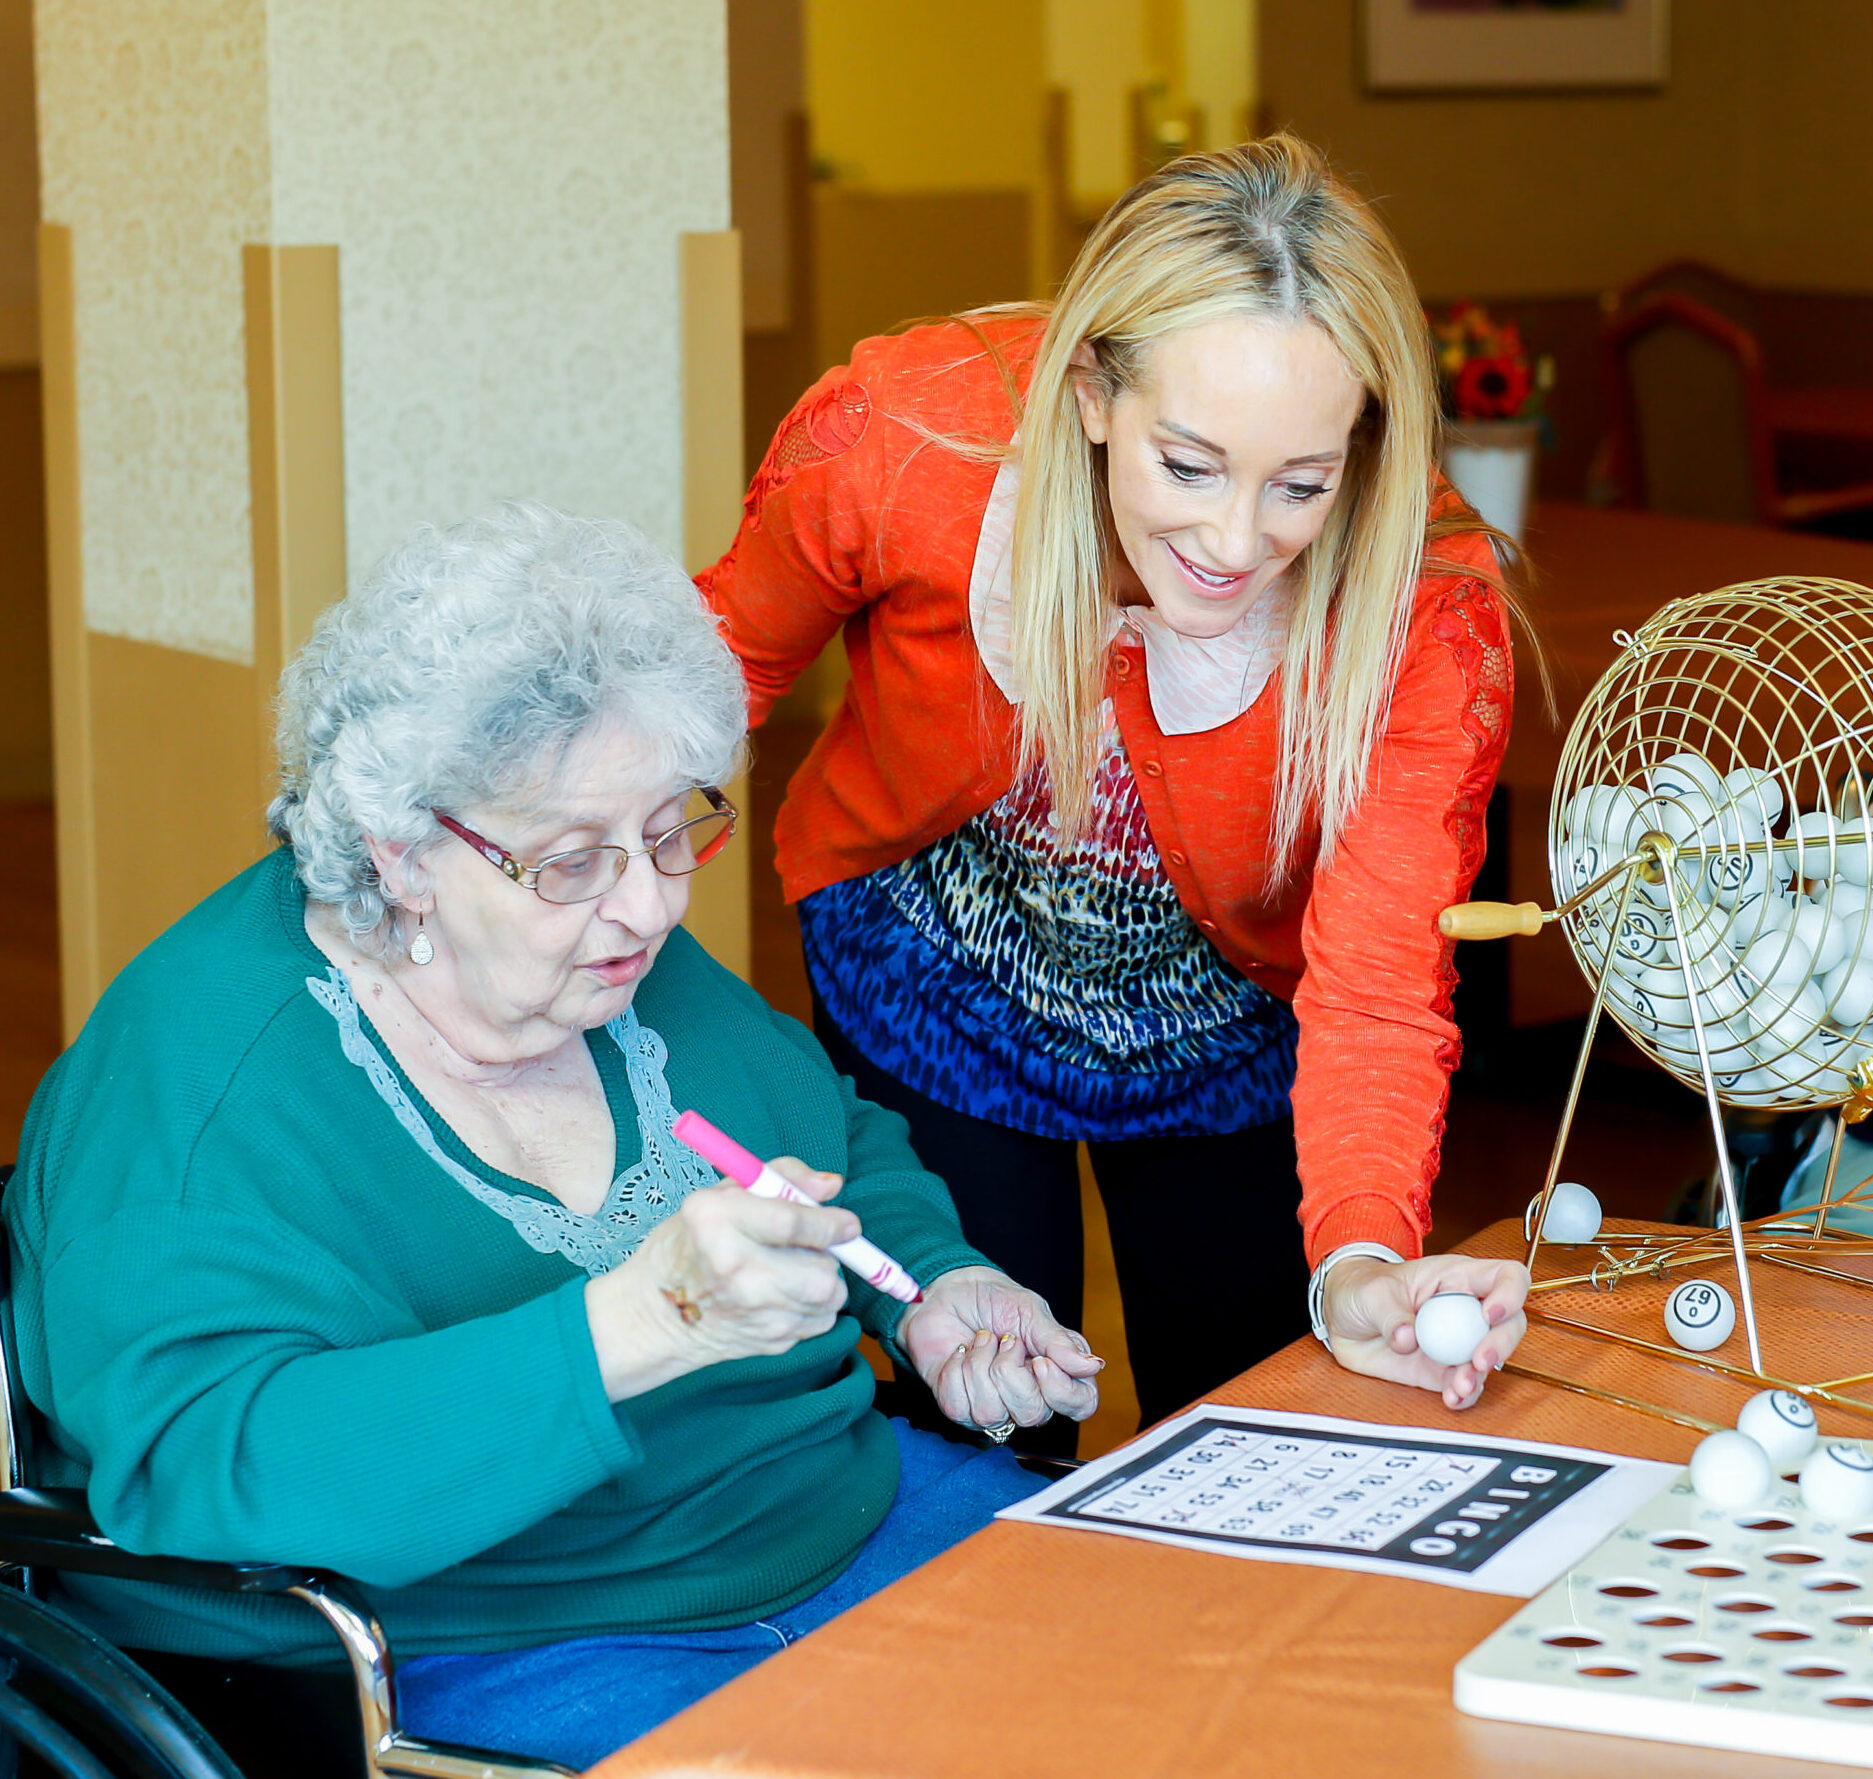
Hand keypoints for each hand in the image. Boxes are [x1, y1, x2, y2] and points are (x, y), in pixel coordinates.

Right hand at [585, 1158, 856, 1400]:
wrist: (656, 1316)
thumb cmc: (690, 1245)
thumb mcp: (723, 1195)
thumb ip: (781, 1177)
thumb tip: (831, 1187)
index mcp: (715, 1220)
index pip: (792, 1222)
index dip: (830, 1223)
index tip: (848, 1224)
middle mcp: (734, 1269)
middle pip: (822, 1270)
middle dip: (827, 1255)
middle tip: (810, 1248)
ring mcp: (752, 1312)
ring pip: (828, 1295)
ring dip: (822, 1281)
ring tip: (791, 1271)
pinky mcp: (768, 1342)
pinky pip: (821, 1321)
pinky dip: (813, 1307)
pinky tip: (782, 1298)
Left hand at [896, 1266, 1103, 1433]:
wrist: (946, 1291)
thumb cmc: (993, 1299)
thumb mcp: (1030, 1311)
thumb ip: (1059, 1341)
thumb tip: (1092, 1366)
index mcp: (1058, 1372)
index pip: (1080, 1405)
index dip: (1061, 1390)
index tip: (1040, 1361)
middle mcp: (1029, 1396)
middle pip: (1032, 1414)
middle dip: (1010, 1372)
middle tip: (1005, 1340)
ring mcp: (993, 1406)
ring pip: (991, 1414)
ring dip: (980, 1366)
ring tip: (981, 1340)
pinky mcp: (959, 1407)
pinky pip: (959, 1408)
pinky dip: (955, 1372)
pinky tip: (960, 1352)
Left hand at [1320, 1253, 1528, 1410]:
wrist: (1340, 1319)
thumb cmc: (1361, 1289)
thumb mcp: (1371, 1292)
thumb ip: (1390, 1313)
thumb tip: (1407, 1339)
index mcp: (1455, 1277)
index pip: (1505, 1277)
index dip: (1510, 1293)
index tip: (1489, 1315)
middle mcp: (1465, 1309)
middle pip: (1509, 1323)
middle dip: (1501, 1343)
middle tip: (1479, 1360)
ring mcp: (1457, 1342)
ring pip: (1490, 1360)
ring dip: (1479, 1376)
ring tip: (1457, 1386)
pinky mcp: (1443, 1369)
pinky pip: (1465, 1385)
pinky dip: (1463, 1395)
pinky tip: (1451, 1398)